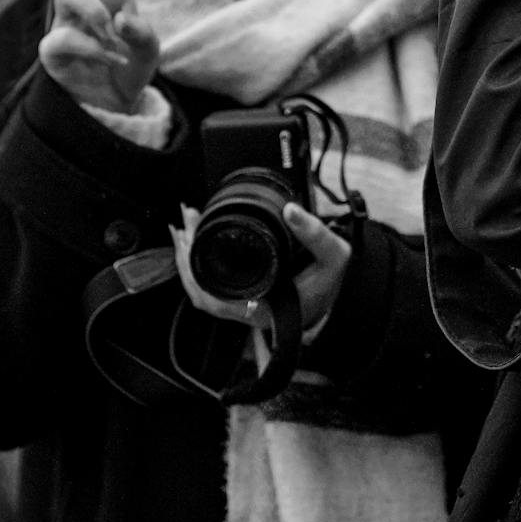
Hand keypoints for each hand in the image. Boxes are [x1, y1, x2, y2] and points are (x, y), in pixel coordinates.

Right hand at [35, 0, 159, 113]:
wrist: (112, 107)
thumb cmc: (130, 69)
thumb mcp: (150, 51)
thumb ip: (143, 35)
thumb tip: (120, 19)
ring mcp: (65, 18)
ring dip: (94, 10)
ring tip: (112, 36)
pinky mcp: (52, 47)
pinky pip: (67, 36)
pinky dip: (93, 50)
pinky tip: (106, 60)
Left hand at [171, 201, 351, 340]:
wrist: (335, 298)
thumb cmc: (329, 283)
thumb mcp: (333, 256)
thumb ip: (315, 234)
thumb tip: (290, 210)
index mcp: (263, 307)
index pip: (215, 299)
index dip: (194, 271)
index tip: (191, 234)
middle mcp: (248, 311)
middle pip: (200, 293)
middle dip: (185, 255)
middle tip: (185, 220)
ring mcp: (243, 307)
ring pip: (202, 291)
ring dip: (189, 259)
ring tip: (185, 226)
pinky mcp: (243, 297)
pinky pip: (211, 287)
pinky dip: (200, 264)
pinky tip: (198, 242)